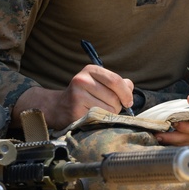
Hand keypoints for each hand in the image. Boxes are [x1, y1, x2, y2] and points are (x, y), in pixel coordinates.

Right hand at [14, 65, 134, 128]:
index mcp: (91, 70)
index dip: (126, 93)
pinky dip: (101, 119)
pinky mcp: (75, 110)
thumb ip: (118, 83)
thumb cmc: (85, 95)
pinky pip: (100, 117)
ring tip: (100, 111)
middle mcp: (82, 80)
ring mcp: (77, 95)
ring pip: (109, 109)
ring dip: (110, 114)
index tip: (128, 101)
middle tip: (111, 108)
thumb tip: (130, 88)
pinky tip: (92, 116)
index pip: (116, 80)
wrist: (58, 107)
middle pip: (114, 97)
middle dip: (118, 105)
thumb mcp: (99, 83)